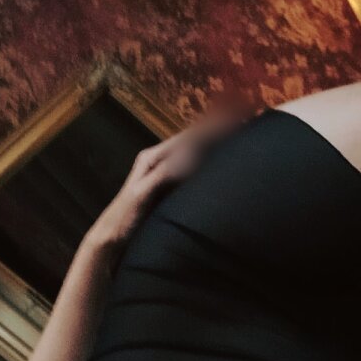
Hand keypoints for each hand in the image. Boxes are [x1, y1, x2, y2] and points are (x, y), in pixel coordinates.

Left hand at [85, 98, 244, 250]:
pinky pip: (194, 170)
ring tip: (242, 139)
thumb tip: (192, 153)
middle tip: (249, 124)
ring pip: (196, 154)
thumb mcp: (142, 195)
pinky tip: (223, 167)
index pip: (190, 137)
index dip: (215, 127)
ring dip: (217, 146)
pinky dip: (210, 164)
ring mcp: (165, 174)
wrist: (111, 240)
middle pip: (195, 141)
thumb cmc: (123, 220)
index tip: (240, 119)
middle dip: (220, 131)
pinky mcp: (169, 188)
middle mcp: (160, 161)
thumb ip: (165, 174)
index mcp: (153, 158)